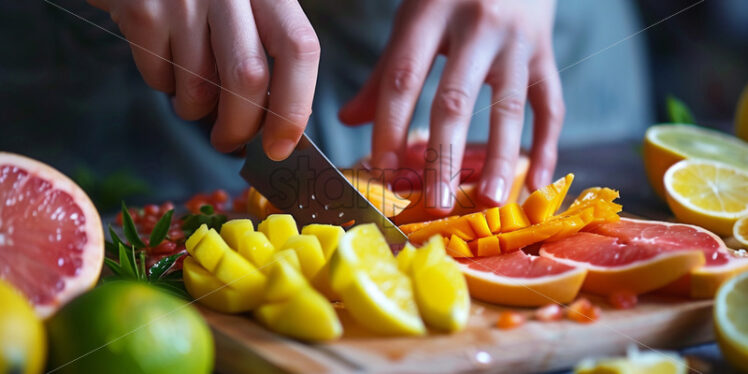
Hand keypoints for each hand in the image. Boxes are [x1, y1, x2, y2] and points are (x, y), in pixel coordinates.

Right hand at [89, 0, 320, 159]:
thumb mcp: (247, 11)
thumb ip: (268, 57)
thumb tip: (278, 130)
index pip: (298, 48)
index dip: (294, 105)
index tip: (282, 145)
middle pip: (248, 78)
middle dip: (240, 126)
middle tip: (230, 140)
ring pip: (199, 88)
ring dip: (195, 109)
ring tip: (192, 89)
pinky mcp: (141, 9)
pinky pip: (159, 78)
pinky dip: (165, 87)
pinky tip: (167, 62)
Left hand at [339, 0, 563, 212]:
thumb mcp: (413, 17)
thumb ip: (385, 71)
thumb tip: (349, 121)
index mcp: (429, 12)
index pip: (403, 78)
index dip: (389, 126)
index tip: (381, 171)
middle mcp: (476, 25)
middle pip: (455, 100)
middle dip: (444, 157)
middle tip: (436, 204)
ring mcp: (517, 41)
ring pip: (509, 106)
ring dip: (502, 159)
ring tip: (492, 202)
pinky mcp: (547, 52)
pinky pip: (551, 104)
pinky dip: (547, 145)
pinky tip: (537, 184)